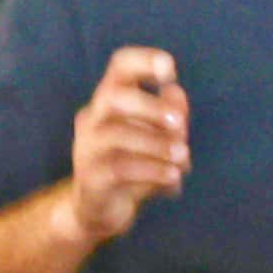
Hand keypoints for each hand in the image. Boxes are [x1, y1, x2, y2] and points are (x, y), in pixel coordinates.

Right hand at [66, 45, 189, 248]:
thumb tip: (176, 91)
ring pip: (118, 135)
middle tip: (180, 124)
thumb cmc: (132, 169)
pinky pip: (121, 169)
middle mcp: (94, 119)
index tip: (170, 69)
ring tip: (183, 157)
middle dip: (150, 107)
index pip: (120, 67)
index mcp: (110, 103)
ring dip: (157, 144)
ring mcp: (88, 149)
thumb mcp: (156, 141)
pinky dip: (152, 172)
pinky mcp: (92, 178)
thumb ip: (169, 118)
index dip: (143, 61)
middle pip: (114, 97)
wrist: (97, 211)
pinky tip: (173, 179)